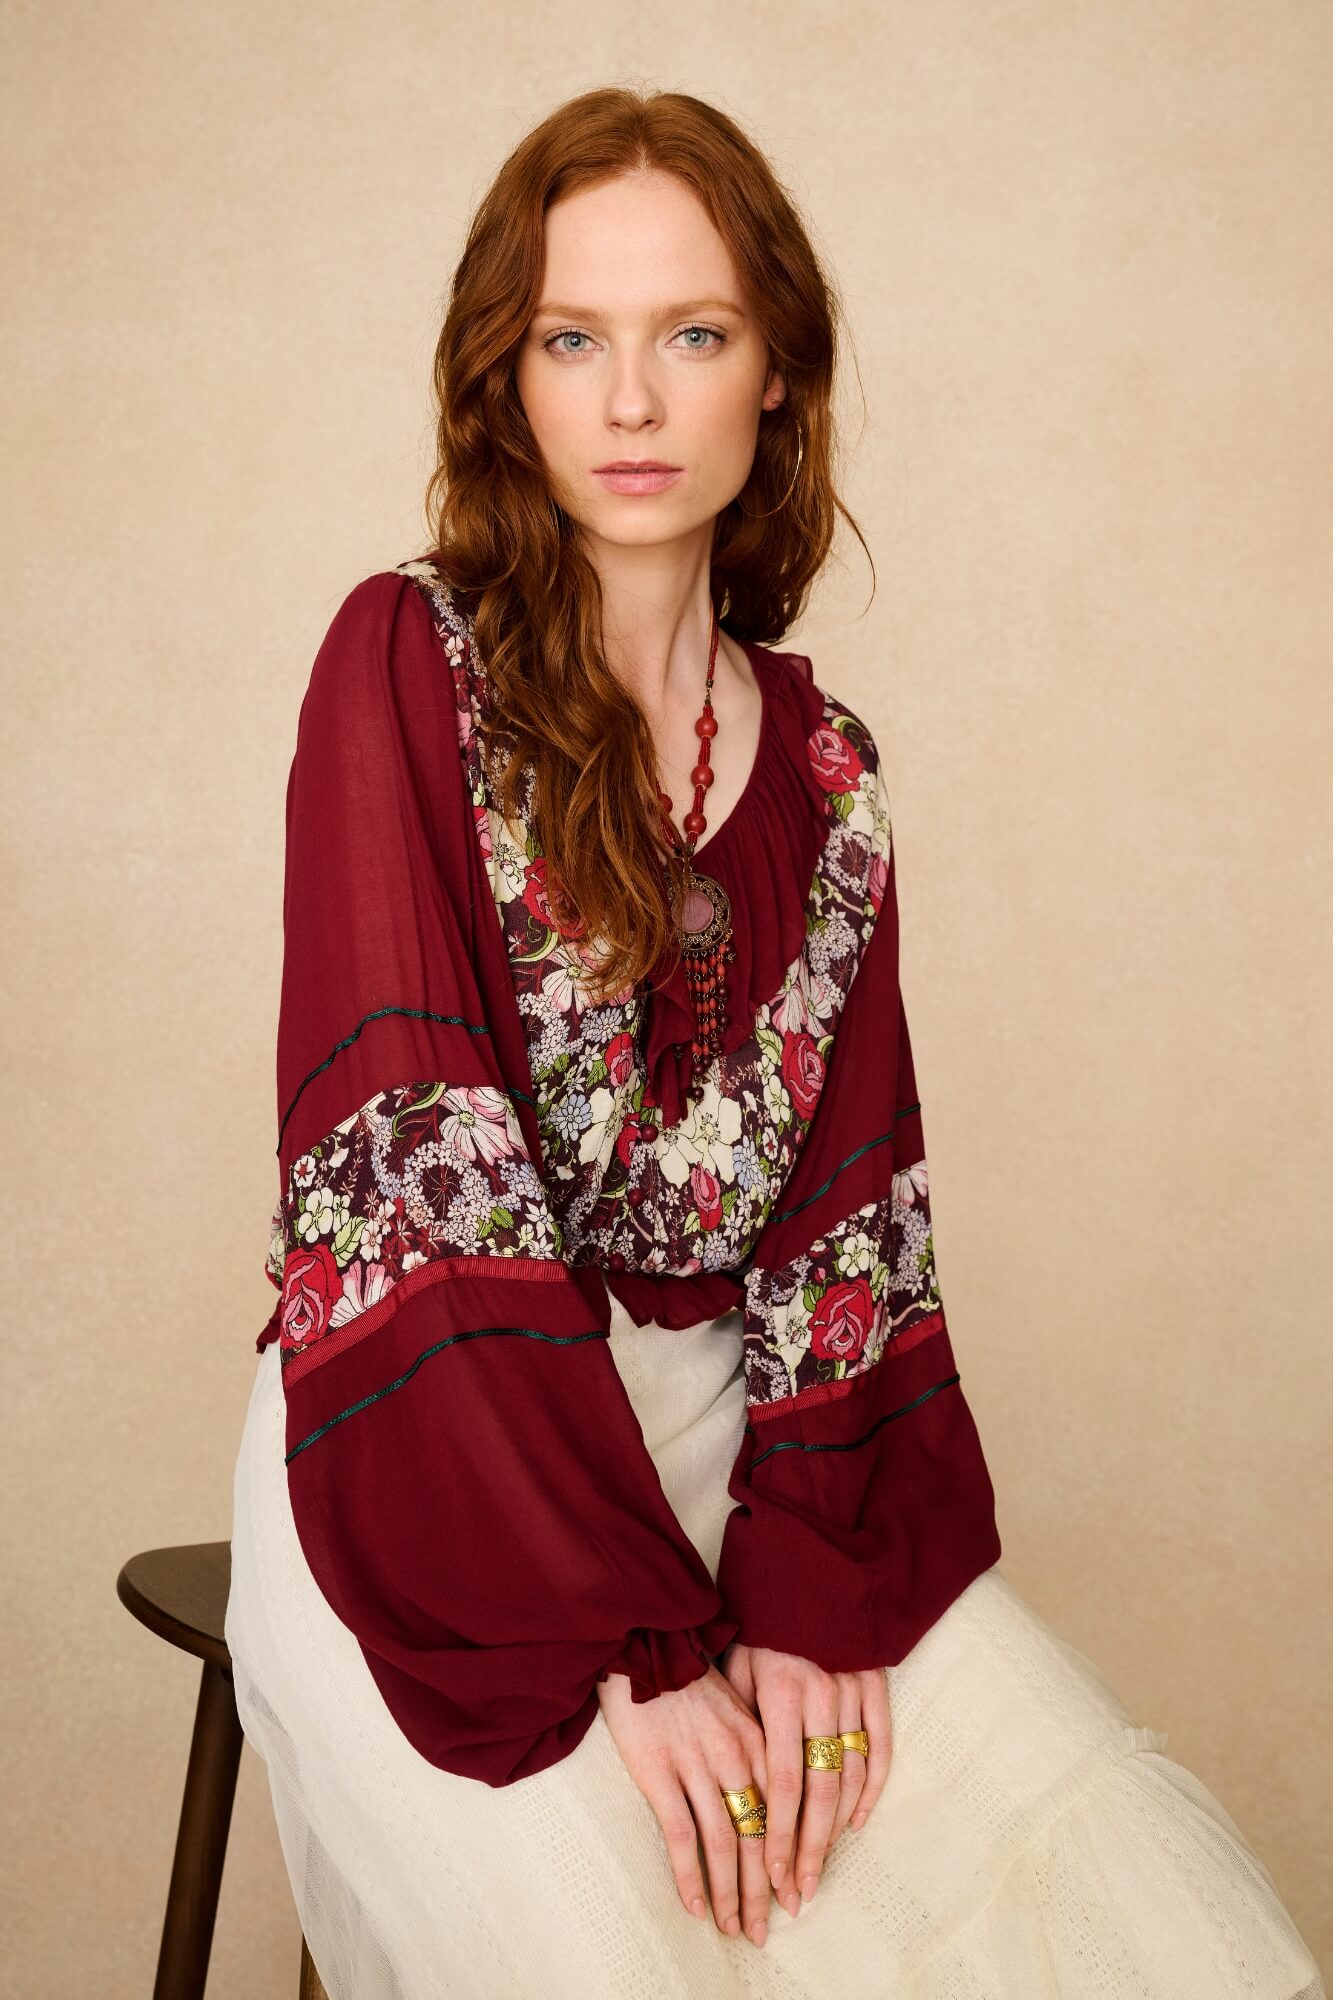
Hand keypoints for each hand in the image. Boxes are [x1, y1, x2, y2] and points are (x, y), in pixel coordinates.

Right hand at [596, 1664, 773, 1946]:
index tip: (794, 1896)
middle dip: (765, 1889)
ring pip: (725, 1843)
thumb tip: (772, 1800)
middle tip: (764, 1928)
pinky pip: (681, 1835)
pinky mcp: (659, 1772)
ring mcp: (697, 1765)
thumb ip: (757, 1747)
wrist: (643, 1644)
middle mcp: (735, 1756)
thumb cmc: (689, 1677)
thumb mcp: (738, 1704)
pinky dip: (690, 1875)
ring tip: (733, 1926)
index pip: (786, 1814)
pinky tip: (696, 1904)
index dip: (791, 1860)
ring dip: (731, 1893)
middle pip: (760, 1836)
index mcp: (760, 1739)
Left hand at [720, 1642, 892, 1915]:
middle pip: (819, 1790)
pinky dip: (872, 1789)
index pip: (782, 1780)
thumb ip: (739, 1717)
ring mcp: (853, 1693)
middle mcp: (822, 1697)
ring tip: (818, 1871)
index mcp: (783, 1693)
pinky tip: (856, 1822)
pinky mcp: (876, 1686)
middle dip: (807, 1848)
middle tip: (797, 1895)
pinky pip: (880, 1747)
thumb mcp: (737, 1661)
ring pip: (851, 1776)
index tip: (770, 1875)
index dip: (778, 1832)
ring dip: (835, 1830)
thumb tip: (732, 1779)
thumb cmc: (761, 1620)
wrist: (807, 1566)